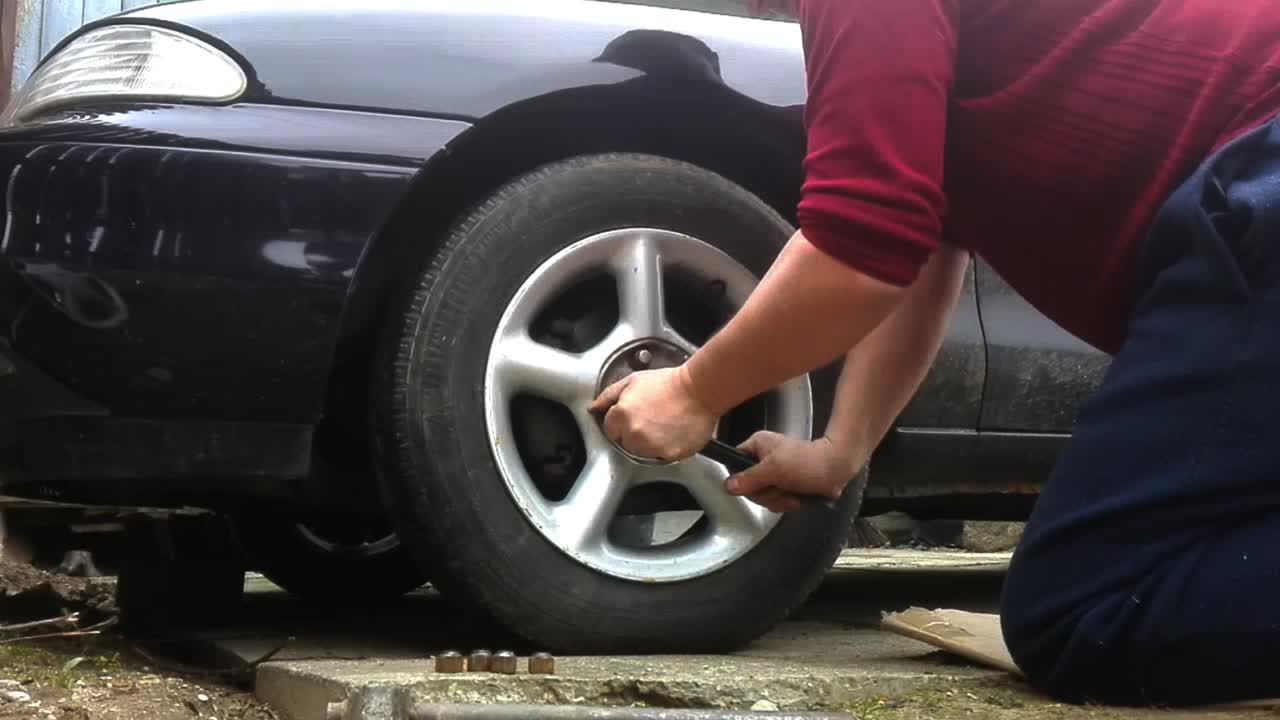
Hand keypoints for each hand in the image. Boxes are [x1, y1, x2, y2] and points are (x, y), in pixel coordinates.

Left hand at [589, 365, 717, 461]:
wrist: (699, 390)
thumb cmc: (669, 383)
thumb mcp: (633, 381)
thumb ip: (609, 396)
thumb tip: (593, 408)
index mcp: (621, 415)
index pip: (610, 431)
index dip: (620, 423)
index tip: (633, 417)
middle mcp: (633, 433)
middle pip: (624, 443)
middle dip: (634, 434)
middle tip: (651, 419)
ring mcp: (651, 446)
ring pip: (641, 453)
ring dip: (648, 443)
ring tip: (663, 425)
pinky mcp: (668, 455)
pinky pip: (660, 458)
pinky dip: (664, 449)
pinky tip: (672, 433)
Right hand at [725, 431, 858, 512]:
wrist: (836, 470)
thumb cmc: (808, 463)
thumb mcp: (775, 469)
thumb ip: (750, 478)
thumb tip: (728, 486)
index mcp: (757, 446)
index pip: (734, 463)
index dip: (741, 479)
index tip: (754, 485)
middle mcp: (762, 459)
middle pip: (748, 486)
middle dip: (766, 493)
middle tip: (780, 487)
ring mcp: (774, 474)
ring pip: (762, 496)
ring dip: (778, 499)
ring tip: (792, 492)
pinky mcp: (784, 486)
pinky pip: (775, 501)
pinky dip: (786, 503)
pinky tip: (796, 497)